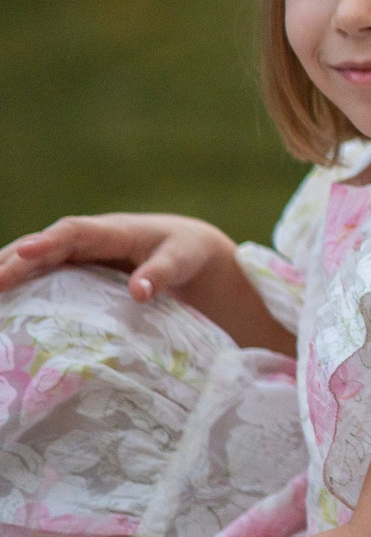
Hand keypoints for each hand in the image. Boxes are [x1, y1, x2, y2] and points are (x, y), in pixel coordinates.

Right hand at [0, 213, 234, 302]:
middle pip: (42, 245)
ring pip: (33, 259)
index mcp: (113, 231)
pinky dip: (17, 284)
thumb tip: (139, 293)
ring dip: (6, 270)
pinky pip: (40, 274)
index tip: (25, 252)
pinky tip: (3, 305)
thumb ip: (162, 273)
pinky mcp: (73, 270)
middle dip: (13, 261)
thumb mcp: (182, 259)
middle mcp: (87, 238)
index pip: (74, 232)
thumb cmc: (186, 251)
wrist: (187, 250)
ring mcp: (76, 254)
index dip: (48, 241)